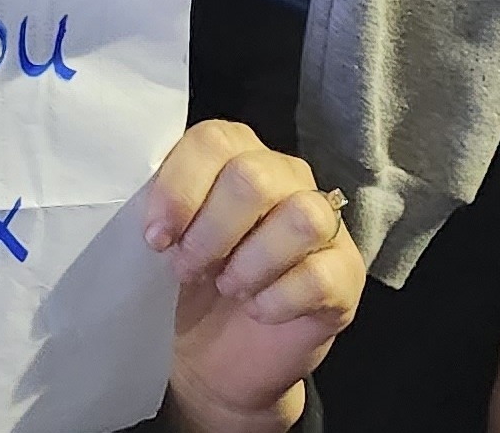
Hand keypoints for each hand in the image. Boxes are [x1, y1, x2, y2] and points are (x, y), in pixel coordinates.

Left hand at [152, 122, 366, 432]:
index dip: (179, 189)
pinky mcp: (345, 275)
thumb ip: (160, 208)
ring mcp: (325, 224)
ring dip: (250, 263)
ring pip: (301, 218)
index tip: (156, 239)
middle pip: (254, 178)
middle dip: (211, 232)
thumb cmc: (186, 285)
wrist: (214, 358)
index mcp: (236, 154)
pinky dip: (277, 300)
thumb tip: (154, 211)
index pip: (213, 141)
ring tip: (228, 287)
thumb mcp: (164, 241)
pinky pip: (319, 276)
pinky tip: (257, 311)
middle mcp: (286, 176)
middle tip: (189, 269)